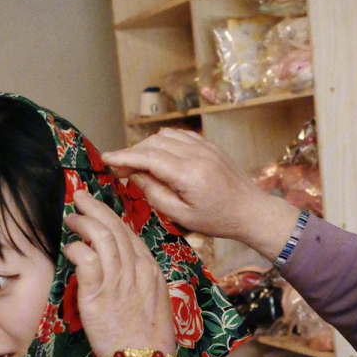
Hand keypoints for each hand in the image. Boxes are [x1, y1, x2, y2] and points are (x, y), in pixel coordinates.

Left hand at [65, 191, 176, 356]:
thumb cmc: (151, 342)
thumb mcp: (156, 306)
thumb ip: (142, 285)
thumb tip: (125, 276)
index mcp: (152, 272)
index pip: (131, 236)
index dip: (113, 220)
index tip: (102, 214)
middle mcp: (137, 270)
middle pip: (115, 229)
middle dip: (96, 209)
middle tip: (81, 199)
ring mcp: (117, 280)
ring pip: (100, 237)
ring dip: (83, 223)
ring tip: (71, 219)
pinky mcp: (97, 293)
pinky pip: (85, 258)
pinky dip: (75, 248)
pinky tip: (69, 248)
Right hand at [101, 129, 300, 260]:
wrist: (250, 210)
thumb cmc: (218, 220)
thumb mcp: (182, 216)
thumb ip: (155, 195)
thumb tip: (134, 175)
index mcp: (189, 174)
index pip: (148, 157)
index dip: (124, 156)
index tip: (106, 158)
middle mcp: (196, 154)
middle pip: (154, 143)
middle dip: (133, 153)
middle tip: (119, 169)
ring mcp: (204, 147)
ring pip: (165, 136)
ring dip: (147, 147)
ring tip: (138, 166)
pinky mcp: (209, 146)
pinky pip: (179, 136)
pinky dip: (164, 143)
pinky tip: (159, 157)